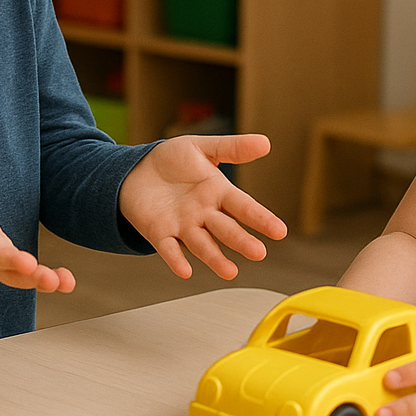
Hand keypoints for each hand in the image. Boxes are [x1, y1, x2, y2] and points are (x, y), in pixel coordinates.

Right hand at [0, 148, 73, 292]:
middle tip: (53, 281)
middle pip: (1, 266)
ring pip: (11, 275)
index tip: (27, 262)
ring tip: (66, 282)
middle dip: (27, 275)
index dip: (4, 256)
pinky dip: (39, 278)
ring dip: (38, 281)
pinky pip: (17, 272)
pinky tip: (64, 280)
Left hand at [118, 134, 286, 279]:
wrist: (136, 170)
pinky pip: (169, 249)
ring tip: (230, 272)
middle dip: (241, 241)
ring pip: (202, 244)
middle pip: (226, 229)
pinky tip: (185, 271)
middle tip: (258, 253)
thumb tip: (266, 143)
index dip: (260, 218)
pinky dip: (177, 260)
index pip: (243, 207)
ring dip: (215, 258)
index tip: (279, 231)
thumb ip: (232, 148)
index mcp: (218, 193)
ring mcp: (183, 226)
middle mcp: (204, 214)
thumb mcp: (202, 148)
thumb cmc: (172, 160)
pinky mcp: (160, 233)